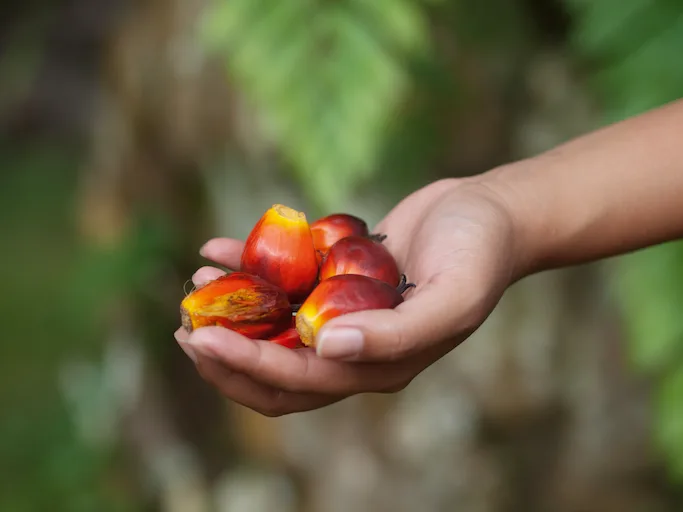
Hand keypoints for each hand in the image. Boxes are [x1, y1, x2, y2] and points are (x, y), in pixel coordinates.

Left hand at [174, 175, 522, 415]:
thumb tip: (325, 349)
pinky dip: (250, 268)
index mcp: (378, 367)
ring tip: (195, 285)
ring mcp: (344, 314)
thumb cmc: (479, 255)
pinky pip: (286, 281)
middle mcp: (354, 349)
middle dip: (226, 355)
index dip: (247, 365)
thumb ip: (395, 335)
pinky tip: (219, 247)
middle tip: (184, 325)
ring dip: (232, 312)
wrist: (491, 214)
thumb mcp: (452, 298)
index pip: (299, 382)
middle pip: (275, 371)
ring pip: (273, 328)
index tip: (202, 338)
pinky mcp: (337, 279)